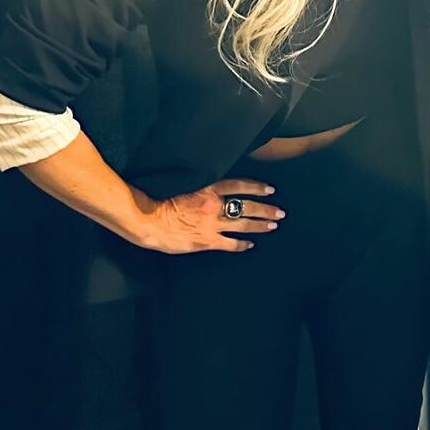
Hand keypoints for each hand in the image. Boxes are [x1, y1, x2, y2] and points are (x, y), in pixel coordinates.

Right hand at [130, 178, 284, 253]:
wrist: (149, 220)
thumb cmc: (161, 199)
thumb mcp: (185, 184)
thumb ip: (202, 186)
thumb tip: (214, 187)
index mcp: (209, 188)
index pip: (240, 185)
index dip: (256, 187)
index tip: (269, 189)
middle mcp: (215, 205)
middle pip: (247, 206)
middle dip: (266, 209)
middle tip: (280, 212)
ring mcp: (212, 224)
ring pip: (243, 224)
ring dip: (260, 225)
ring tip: (273, 225)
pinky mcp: (207, 241)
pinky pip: (230, 244)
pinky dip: (242, 245)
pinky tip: (251, 245)